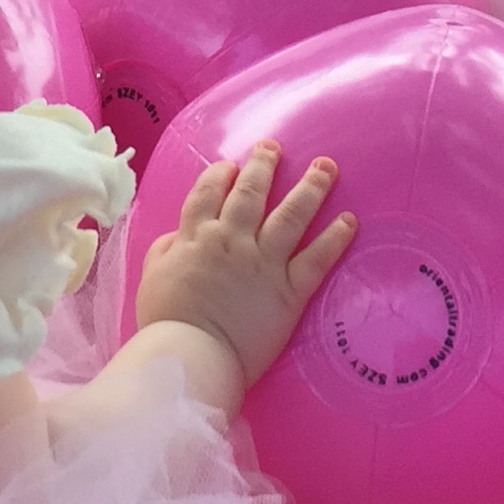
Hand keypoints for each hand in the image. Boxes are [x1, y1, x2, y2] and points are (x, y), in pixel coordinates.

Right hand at [132, 141, 355, 391]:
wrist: (191, 357)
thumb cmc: (167, 323)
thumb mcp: (153, 277)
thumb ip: (166, 249)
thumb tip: (179, 235)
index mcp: (197, 237)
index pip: (209, 193)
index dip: (219, 175)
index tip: (230, 165)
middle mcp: (234, 241)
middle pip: (251, 193)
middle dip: (264, 165)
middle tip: (275, 146)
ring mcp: (265, 263)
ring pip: (291, 215)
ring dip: (311, 188)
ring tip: (326, 167)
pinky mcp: (290, 291)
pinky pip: (317, 259)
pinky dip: (335, 238)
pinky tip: (350, 220)